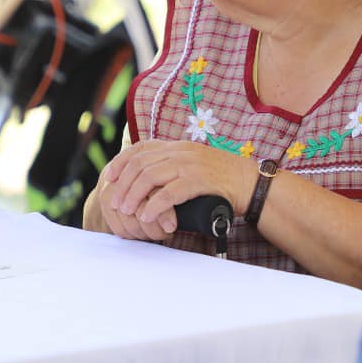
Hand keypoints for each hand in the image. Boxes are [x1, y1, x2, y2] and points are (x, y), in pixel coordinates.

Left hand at [100, 140, 256, 238]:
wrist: (251, 183)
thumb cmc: (221, 178)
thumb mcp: (193, 164)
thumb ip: (173, 165)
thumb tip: (147, 177)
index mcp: (177, 146)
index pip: (140, 148)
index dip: (121, 162)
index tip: (110, 177)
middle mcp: (181, 151)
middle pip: (141, 163)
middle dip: (123, 183)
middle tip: (115, 201)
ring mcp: (190, 165)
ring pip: (150, 177)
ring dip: (134, 195)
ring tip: (127, 211)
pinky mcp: (200, 181)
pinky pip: (170, 193)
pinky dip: (154, 206)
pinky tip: (147, 217)